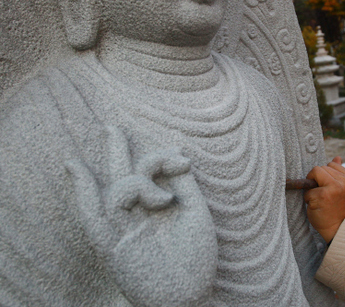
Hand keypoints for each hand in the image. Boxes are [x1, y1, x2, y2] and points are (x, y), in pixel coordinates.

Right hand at [65, 126, 216, 306]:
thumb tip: (177, 153)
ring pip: (114, 192)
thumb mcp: (197, 216)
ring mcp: (125, 229)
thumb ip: (185, 187)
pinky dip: (84, 195)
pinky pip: (94, 219)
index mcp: (160, 207)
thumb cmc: (197, 259)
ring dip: (119, 169)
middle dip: (119, 150)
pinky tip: (77, 170)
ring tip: (122, 149)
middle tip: (113, 125)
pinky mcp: (113, 247)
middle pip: (124, 176)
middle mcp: (140, 215)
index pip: (153, 174)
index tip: (182, 158)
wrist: (189, 297)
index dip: (162, 158)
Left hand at [304, 156, 344, 242]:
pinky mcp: (323, 195)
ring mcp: (335, 188)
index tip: (327, 187)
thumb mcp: (341, 188)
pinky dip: (308, 198)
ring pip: (313, 175)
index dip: (324, 175)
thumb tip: (337, 157)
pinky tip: (317, 206)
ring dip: (312, 188)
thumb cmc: (336, 208)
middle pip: (320, 168)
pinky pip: (307, 190)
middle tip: (323, 196)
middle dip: (317, 181)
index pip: (331, 164)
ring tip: (320, 199)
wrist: (336, 229)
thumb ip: (338, 172)